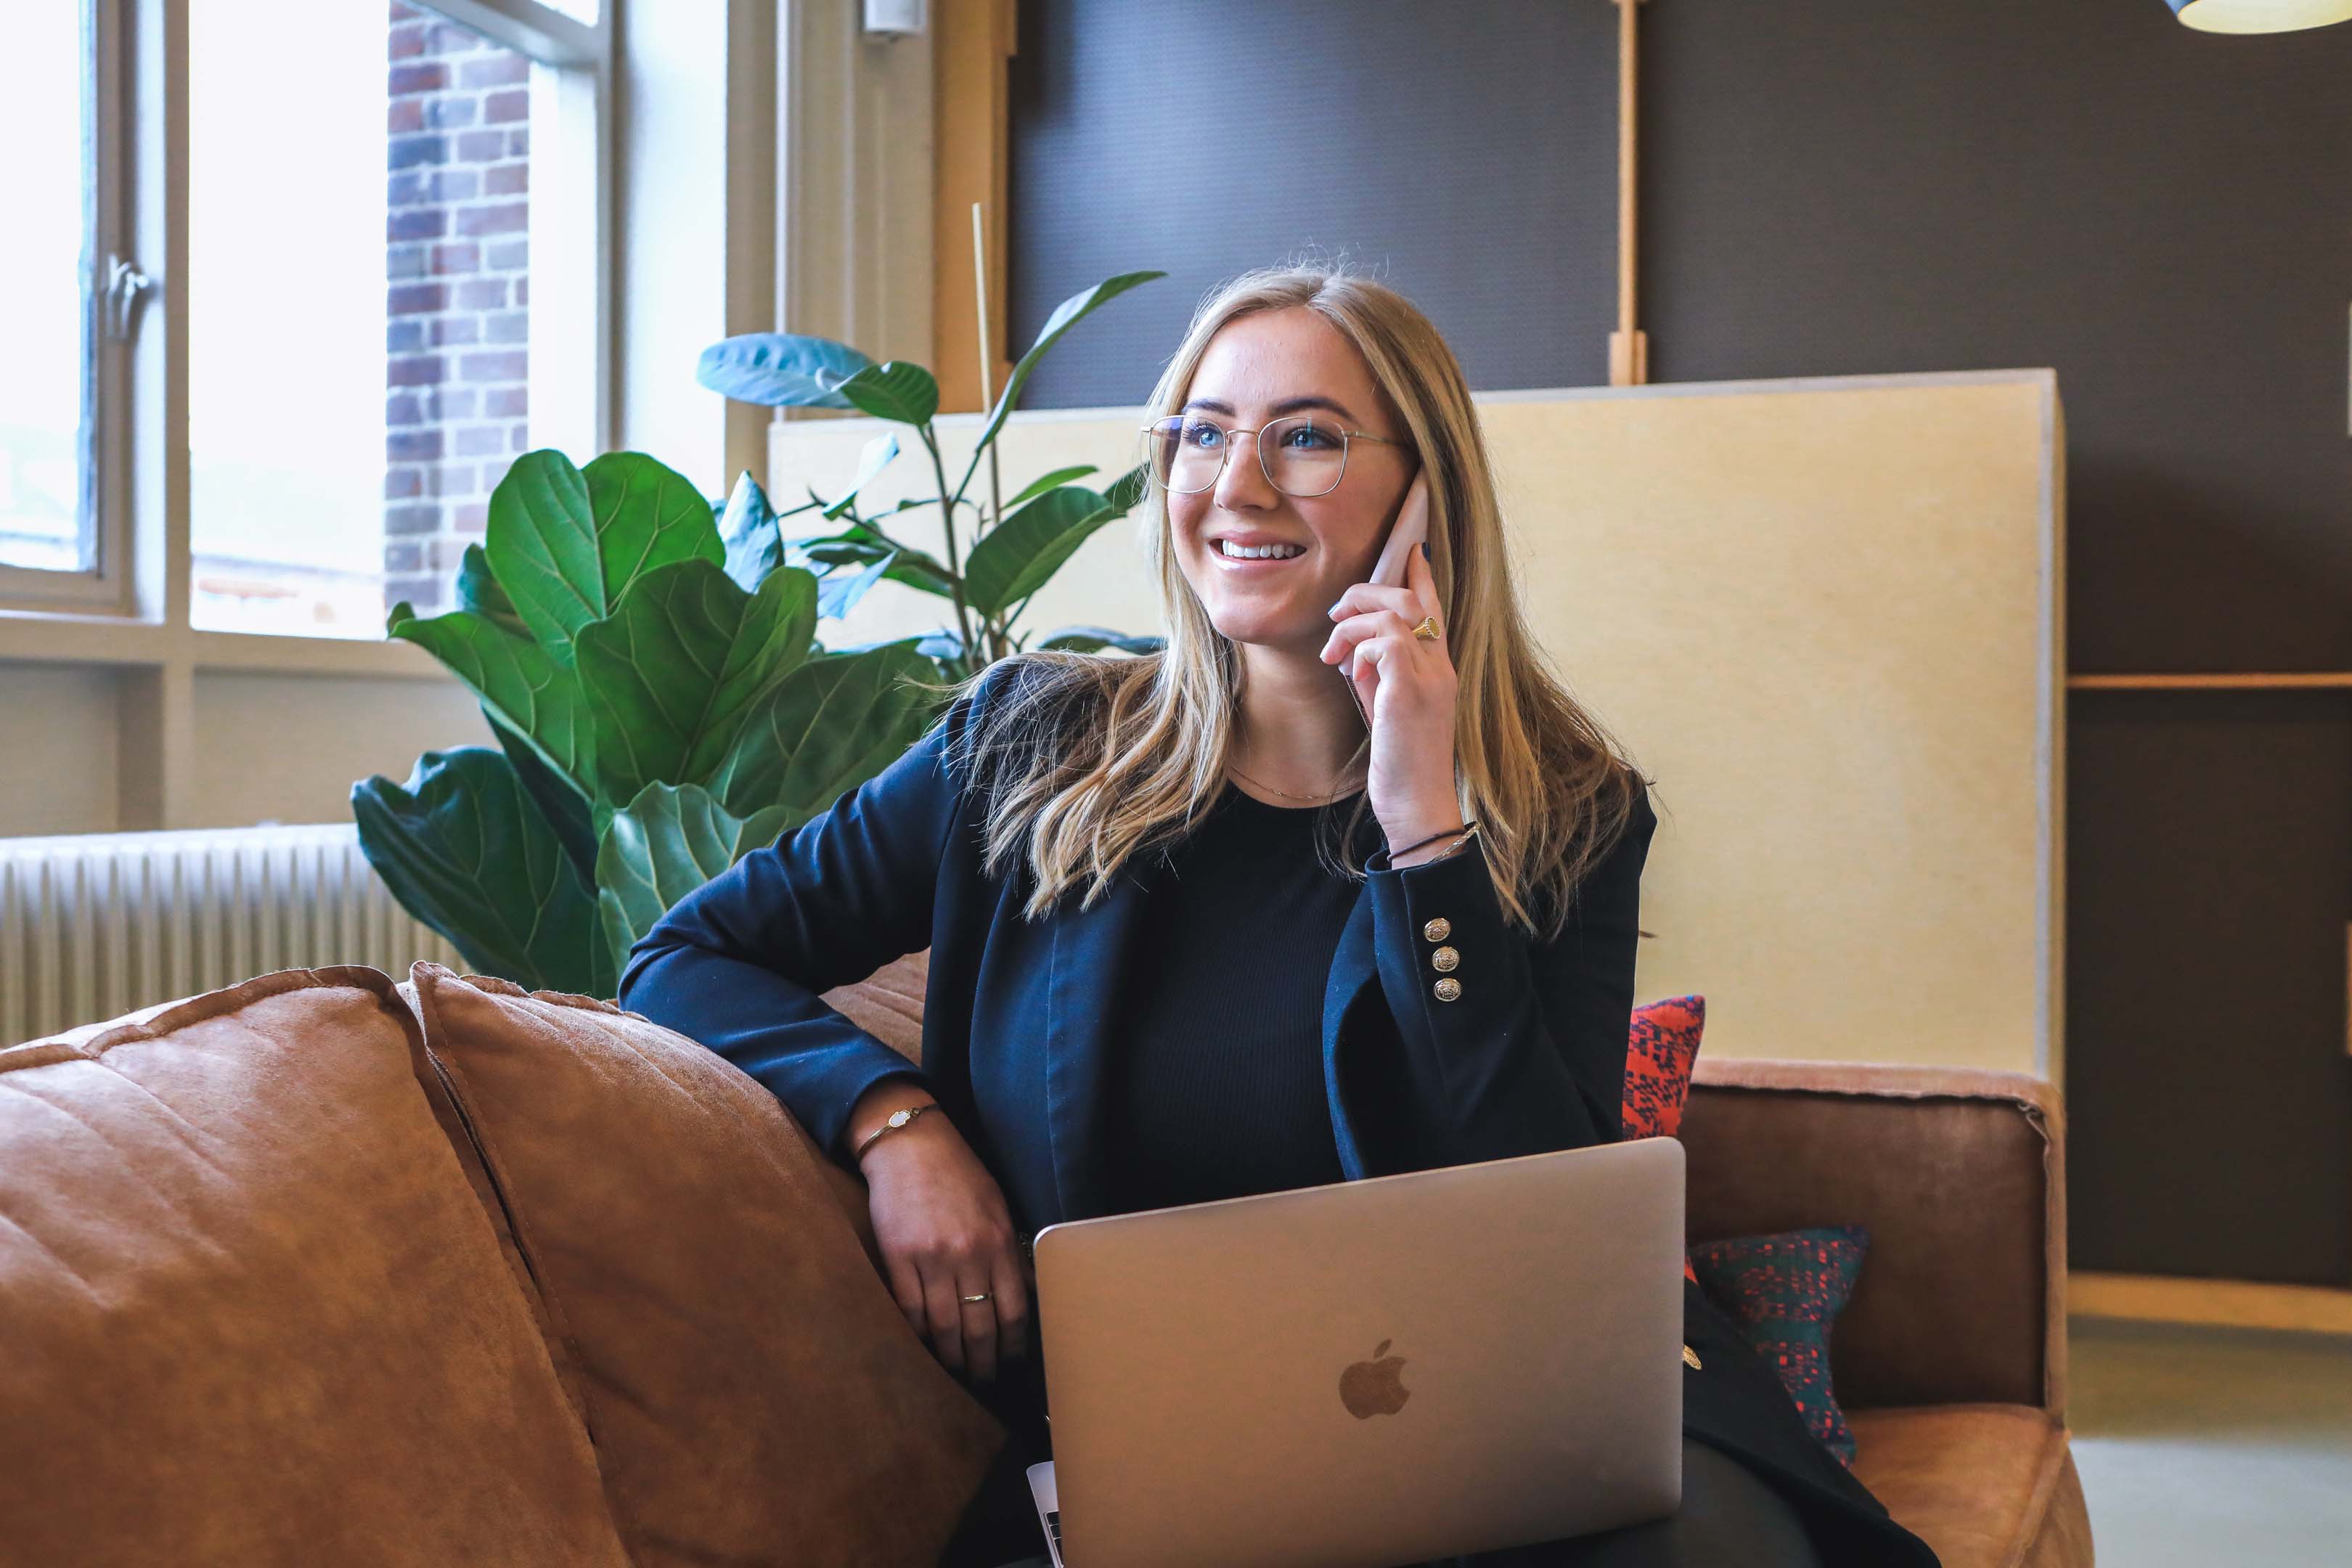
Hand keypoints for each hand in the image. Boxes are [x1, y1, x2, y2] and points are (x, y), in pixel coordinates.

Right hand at [855, 1105, 1032, 1383]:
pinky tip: (925, 1346)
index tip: (1013, 1362)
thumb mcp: (997, 1207)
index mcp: (998, 1242)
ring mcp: (932, 1258)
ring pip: (944, 1327)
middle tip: (985, 1381)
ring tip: (955, 1372)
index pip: (1013, 1311)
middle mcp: (968, 1254)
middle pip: (980, 1328)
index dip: (1014, 1346)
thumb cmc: (958, 1174)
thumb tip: (1024, 1294)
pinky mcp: (898, 1257)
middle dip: (984, 1362)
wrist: (910, 1145)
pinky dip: (918, 1334)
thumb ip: (1009, 1251)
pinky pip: (910, 1310)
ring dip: (951, 1357)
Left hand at [1320, 537, 1461, 847]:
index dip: (1421, 576)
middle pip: (1410, 599)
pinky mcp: (1411, 692)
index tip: (1410, 549)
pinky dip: (1359, 648)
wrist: (1417, 805)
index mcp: (1439, 669)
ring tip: (1332, 651)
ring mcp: (1430, 678)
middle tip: (1335, 615)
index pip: (1434, 608)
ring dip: (1353, 623)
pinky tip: (1349, 671)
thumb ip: (1379, 675)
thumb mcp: (1387, 709)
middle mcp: (1441, 667)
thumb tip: (1354, 651)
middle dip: (1366, 593)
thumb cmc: (1401, 764)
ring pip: (1394, 613)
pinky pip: (1385, 642)